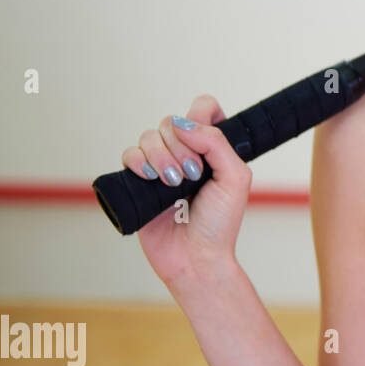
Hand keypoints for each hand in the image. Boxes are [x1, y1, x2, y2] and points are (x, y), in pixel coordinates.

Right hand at [119, 94, 251, 292]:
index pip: (203, 109)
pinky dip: (137, 161)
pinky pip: (129, 154)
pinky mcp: (138, 181)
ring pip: (149, 136)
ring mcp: (161, 166)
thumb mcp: (235, 178)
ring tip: (173, 184)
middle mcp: (185, 153)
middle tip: (192, 175)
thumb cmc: (220, 223)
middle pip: (171, 122)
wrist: (195, 257)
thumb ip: (216, 143)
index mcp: (211, 149)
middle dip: (180, 147)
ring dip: (160, 156)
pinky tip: (150, 178)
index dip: (202, 115)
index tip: (205, 139)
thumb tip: (183, 123)